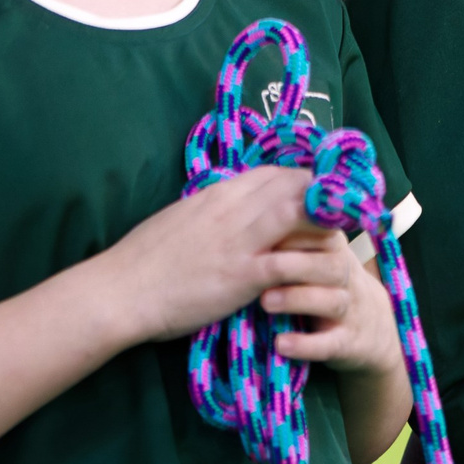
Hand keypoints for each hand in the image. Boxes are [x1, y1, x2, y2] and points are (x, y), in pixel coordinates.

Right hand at [98, 167, 343, 343]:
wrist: (120, 290)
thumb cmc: (143, 260)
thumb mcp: (181, 220)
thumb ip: (211, 211)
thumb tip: (230, 209)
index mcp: (218, 194)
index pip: (274, 173)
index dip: (304, 182)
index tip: (320, 196)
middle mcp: (233, 208)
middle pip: (296, 187)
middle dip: (326, 199)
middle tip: (343, 218)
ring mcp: (238, 240)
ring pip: (300, 214)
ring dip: (325, 226)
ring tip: (342, 242)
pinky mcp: (240, 274)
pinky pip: (289, 263)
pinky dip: (310, 266)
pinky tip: (324, 275)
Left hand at [270, 235, 401, 378]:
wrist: (372, 327)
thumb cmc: (327, 281)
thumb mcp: (318, 252)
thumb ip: (294, 229)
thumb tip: (254, 194)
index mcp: (335, 249)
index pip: (321, 231)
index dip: (294, 229)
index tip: (261, 227)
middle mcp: (346, 276)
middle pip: (329, 263)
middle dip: (295, 263)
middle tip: (258, 267)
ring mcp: (350, 309)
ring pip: (331, 301)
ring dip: (297, 300)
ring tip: (265, 302)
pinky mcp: (348, 342)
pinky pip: (330, 344)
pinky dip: (307, 345)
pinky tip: (281, 345)